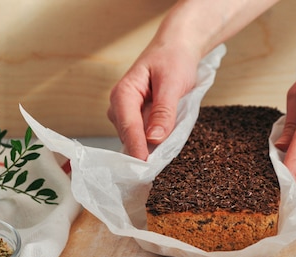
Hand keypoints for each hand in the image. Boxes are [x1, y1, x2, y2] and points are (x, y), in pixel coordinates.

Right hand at [107, 41, 201, 159]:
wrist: (176, 48)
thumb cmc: (174, 59)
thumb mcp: (173, 83)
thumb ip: (164, 111)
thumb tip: (155, 138)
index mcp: (123, 94)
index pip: (129, 126)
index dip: (137, 148)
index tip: (143, 167)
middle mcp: (119, 106)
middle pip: (129, 137)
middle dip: (143, 152)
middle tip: (156, 170)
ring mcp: (127, 114)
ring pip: (136, 139)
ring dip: (150, 148)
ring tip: (164, 155)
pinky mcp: (137, 120)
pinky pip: (144, 136)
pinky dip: (155, 142)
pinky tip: (165, 144)